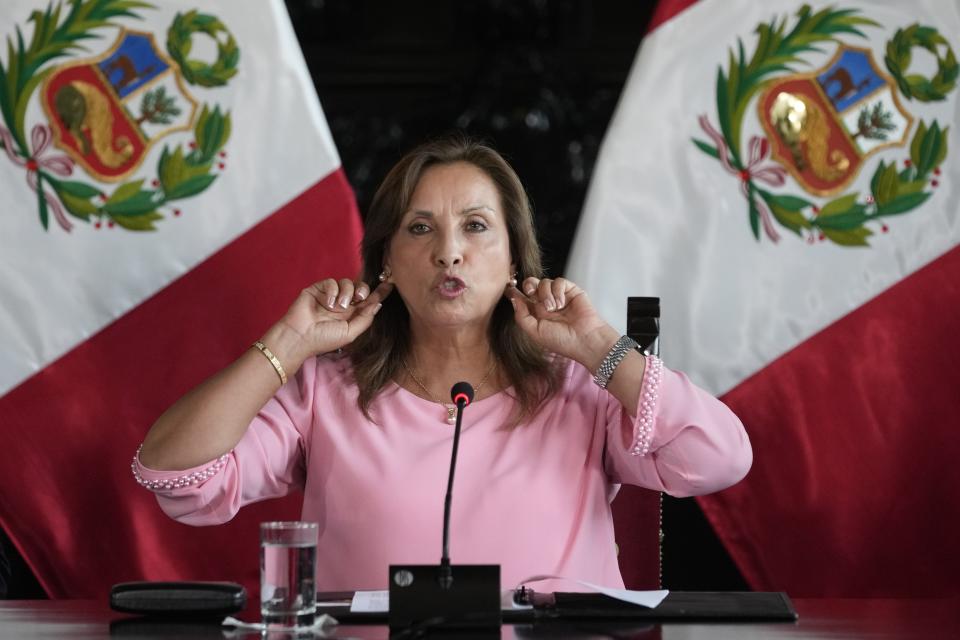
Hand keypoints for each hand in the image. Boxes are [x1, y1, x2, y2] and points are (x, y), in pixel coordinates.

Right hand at [271, 278, 393, 366]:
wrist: (300, 336)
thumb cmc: (324, 339)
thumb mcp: (350, 333)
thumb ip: (365, 319)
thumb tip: (378, 304)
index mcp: (352, 315)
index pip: (369, 300)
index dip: (380, 292)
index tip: (390, 284)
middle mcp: (343, 303)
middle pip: (360, 288)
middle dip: (363, 290)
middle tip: (359, 298)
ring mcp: (331, 295)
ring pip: (347, 282)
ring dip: (346, 293)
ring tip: (339, 307)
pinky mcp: (318, 289)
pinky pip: (331, 282)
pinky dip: (332, 291)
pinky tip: (328, 303)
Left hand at [506, 276, 617, 367]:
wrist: (584, 339)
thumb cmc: (560, 340)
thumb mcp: (535, 332)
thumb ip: (522, 316)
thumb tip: (514, 299)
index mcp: (536, 313)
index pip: (522, 298)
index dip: (514, 292)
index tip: (508, 287)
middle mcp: (546, 303)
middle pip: (531, 285)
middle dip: (529, 285)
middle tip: (531, 292)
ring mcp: (558, 296)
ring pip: (544, 282)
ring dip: (546, 294)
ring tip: (553, 308)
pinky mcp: (571, 290)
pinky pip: (559, 282)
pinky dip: (558, 291)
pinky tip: (562, 303)